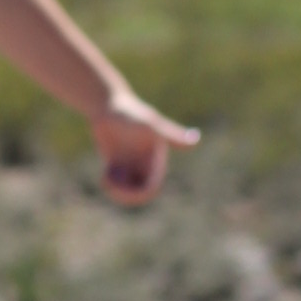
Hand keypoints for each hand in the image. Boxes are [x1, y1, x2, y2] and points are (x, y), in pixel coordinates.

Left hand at [92, 89, 197, 206]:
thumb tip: (196, 139)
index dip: (140, 194)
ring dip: (117, 192)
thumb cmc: (131, 111)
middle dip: (126, 196)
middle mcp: (144, 165)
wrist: (108, 104)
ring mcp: (130, 165)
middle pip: (139, 193)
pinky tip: (104, 175)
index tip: (124, 189)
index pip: (152, 187)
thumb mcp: (151, 125)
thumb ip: (171, 135)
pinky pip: (115, 183)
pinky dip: (110, 185)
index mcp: (156, 160)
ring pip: (127, 190)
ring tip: (106, 181)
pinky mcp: (116, 163)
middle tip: (111, 186)